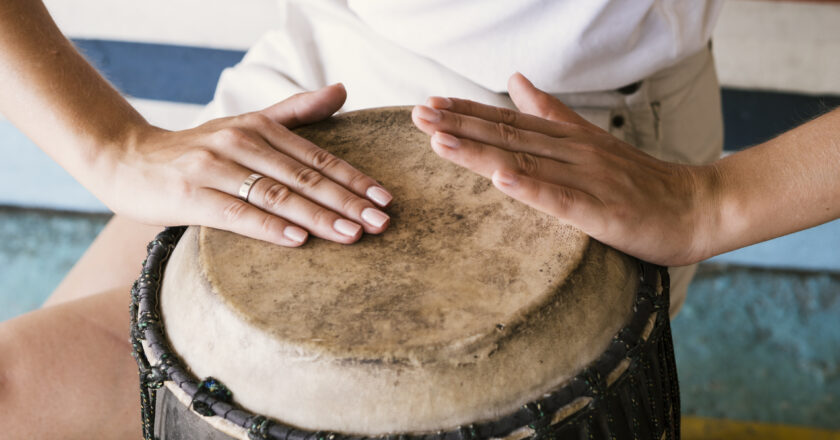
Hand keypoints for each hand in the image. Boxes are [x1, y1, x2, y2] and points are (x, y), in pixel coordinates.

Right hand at [98, 83, 392, 245]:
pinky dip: (269, 226)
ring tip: (353, 235)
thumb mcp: (247, 123)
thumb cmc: (197, 149)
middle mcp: (240, 142)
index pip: (317, 156)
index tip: (386, 199)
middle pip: (304, 176)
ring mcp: (214, 167)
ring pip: (276, 194)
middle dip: (347, 201)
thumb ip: (295, 112)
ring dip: (319, 216)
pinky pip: (236, 213)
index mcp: (259, 127)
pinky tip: (298, 239)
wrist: (126, 159)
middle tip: (382, 222)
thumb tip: (341, 89)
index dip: (354, 178)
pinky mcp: (189, 194)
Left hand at [411, 73, 716, 265]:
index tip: (429, 105)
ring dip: (480, 152)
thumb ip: (552, 113)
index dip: (467, 113)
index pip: (509, 122)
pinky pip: (562, 200)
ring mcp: (588, 181)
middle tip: (417, 115)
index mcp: (568, 139)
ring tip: (440, 140)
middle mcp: (573, 153)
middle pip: (508, 137)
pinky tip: (501, 179)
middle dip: (459, 126)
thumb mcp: (592, 141)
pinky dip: (531, 188)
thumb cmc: (641, 182)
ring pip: (527, 163)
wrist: (697, 207)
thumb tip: (516, 83)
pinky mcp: (603, 212)